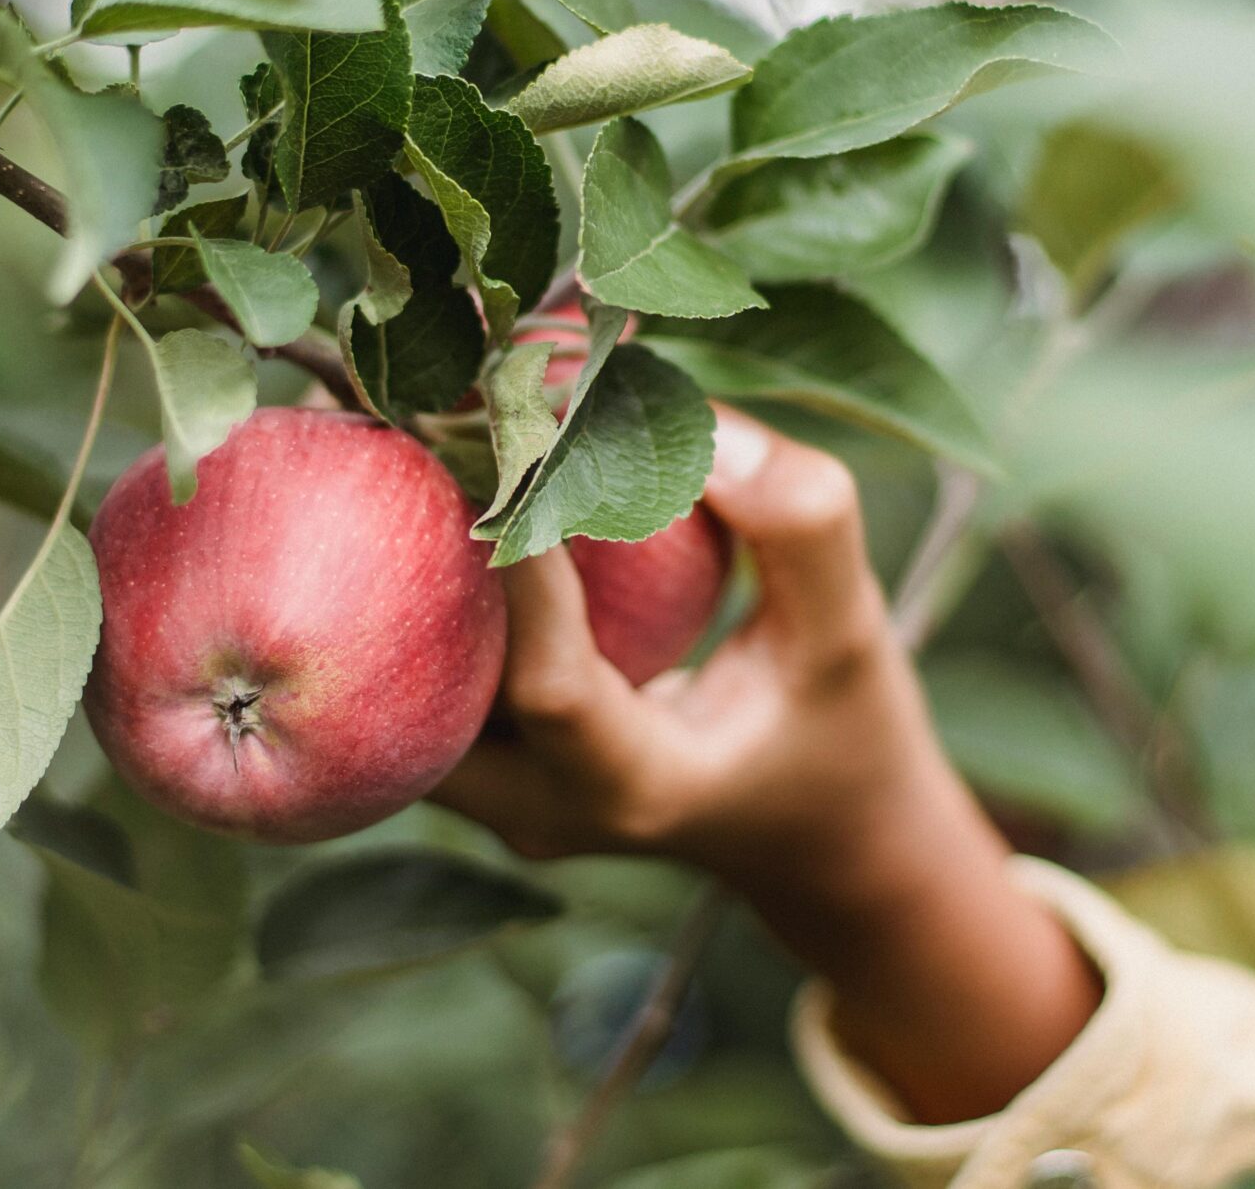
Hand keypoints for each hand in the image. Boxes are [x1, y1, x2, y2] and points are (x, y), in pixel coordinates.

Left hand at [434, 410, 1101, 1122]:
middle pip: (432, 691)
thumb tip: (701, 419)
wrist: (822, 837)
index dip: (526, 568)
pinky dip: (430, 583)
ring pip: (402, 686)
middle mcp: (543, 811)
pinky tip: (442, 480)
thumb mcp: (852, 627)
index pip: (552, 686)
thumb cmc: (843, 727)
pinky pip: (426, 673)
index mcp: (639, 790)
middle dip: (417, 558)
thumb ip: (799, 522)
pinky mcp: (488, 766)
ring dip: (405, 566)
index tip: (513, 443)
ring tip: (415, 436)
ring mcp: (500, 799)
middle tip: (425, 418)